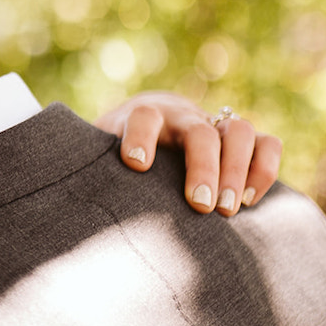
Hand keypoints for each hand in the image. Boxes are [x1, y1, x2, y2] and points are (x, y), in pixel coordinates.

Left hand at [96, 92, 282, 216]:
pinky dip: (264, 168)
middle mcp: (182, 116)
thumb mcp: (97, 158)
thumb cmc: (115, 158)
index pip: (143, 117)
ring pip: (240, 132)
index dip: (140, 137)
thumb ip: (87, 171)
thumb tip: (58, 198)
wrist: (147, 133)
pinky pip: (268, 143)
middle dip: (203, 167)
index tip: (135, 165)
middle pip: (198, 130)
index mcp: (142, 116)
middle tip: (200, 206)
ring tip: (227, 210)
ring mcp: (215, 124)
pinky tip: (249, 201)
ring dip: (237, 170)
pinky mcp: (241, 140)